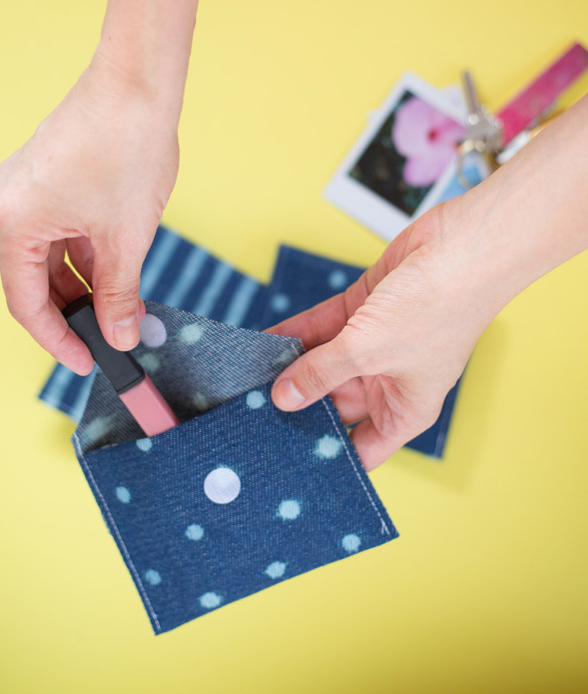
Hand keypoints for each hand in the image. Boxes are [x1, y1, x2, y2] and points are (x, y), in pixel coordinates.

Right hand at [0, 0, 216, 374]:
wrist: (137, 83)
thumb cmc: (128, 150)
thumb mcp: (126, 237)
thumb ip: (119, 294)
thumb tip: (120, 336)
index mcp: (11, 225)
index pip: (27, 305)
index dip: (59, 341)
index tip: (90, 363)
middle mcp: (3, 205)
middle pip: (34, 280)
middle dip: (75, 311)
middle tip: (113, 338)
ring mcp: (19, 185)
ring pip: (47, 255)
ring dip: (82, 282)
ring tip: (123, 305)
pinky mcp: (39, 172)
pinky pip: (54, 228)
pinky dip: (80, 252)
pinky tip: (113, 268)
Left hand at [268, 93, 587, 469]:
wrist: (464, 246)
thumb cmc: (439, 308)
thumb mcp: (368, 350)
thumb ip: (321, 374)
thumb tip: (282, 398)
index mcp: (405, 409)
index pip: (362, 449)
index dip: (329, 458)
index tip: (287, 464)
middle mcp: (389, 381)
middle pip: (334, 404)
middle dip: (297, 405)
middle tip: (250, 414)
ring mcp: (375, 344)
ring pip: (323, 363)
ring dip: (290, 366)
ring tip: (247, 378)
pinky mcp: (363, 310)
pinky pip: (322, 329)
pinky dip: (296, 334)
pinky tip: (263, 343)